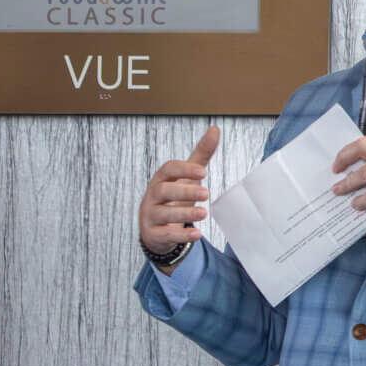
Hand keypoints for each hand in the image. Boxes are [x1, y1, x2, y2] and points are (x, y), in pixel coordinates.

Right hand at [138, 125, 217, 256]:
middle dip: (184, 192)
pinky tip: (197, 234)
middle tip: (206, 193)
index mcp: (161, 180)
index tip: (203, 172)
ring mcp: (150, 216)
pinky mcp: (153, 234)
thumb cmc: (174, 198)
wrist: (158, 229)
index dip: (183, 169)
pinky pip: (165, 234)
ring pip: (163, 213)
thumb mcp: (187, 177)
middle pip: (162, 191)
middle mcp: (152, 196)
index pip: (167, 170)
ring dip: (184, 214)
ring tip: (204, 213)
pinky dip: (181, 236)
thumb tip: (214, 129)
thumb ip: (200, 155)